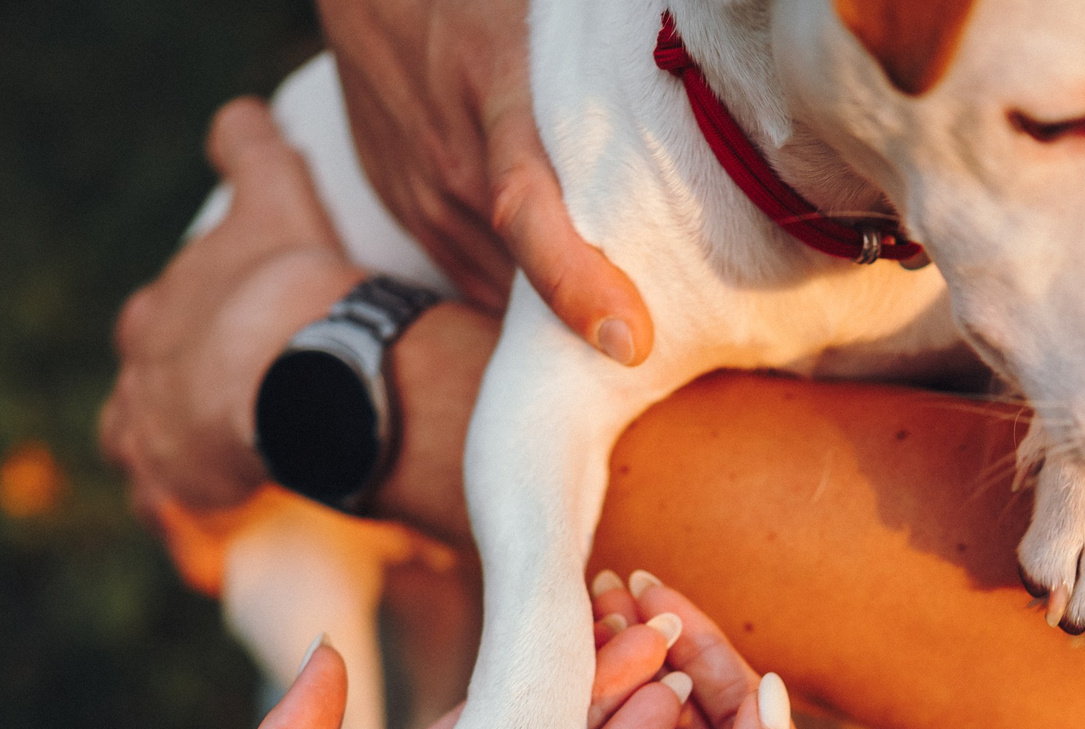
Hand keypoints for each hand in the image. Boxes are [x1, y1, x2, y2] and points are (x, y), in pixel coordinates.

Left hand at [99, 100, 364, 518]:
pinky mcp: (177, 505)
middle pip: (138, 412)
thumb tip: (239, 118)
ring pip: (151, 478)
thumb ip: (248, 149)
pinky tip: (227, 561)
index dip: (189, 351)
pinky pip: (185, 542)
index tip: (225, 362)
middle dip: (173, 423)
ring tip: (228, 502)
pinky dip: (203, 551)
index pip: (152, 338)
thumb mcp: (268, 193)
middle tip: (232, 434)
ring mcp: (151, 451)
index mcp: (152, 324)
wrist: (299, 361)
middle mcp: (136, 388)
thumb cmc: (286, 280)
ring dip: (182, 490)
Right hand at [318, 0, 655, 363]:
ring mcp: (419, 192)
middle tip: (657, 334)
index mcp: (498, 97)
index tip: (627, 338)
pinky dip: (512, 287)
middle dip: (588, 314)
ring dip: (547, 310)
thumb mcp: (549, 15)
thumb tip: (681, 89)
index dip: (575, 284)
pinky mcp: (403, 207)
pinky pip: (467, 273)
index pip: (527, 209)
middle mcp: (450, 159)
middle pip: (522, 272)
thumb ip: (601, 67)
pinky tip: (550, 282)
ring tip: (610, 315)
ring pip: (494, 286)